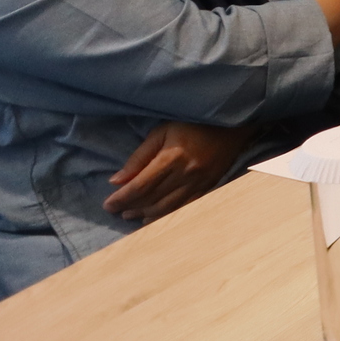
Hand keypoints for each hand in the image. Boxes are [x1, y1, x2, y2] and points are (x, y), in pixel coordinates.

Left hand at [106, 120, 254, 222]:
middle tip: (116, 210)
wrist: (232, 124)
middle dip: (131, 207)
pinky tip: (153, 216)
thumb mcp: (162, 132)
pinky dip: (166, 215)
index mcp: (172, 158)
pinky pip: (184, 207)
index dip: (121, 198)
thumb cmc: (193, 124)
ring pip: (167, 207)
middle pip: (152, 199)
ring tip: (131, 214)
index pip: (140, 186)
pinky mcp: (209, 187)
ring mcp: (200, 183)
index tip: (108, 205)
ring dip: (146, 214)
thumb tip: (116, 181)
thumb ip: (139, 157)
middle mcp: (186, 174)